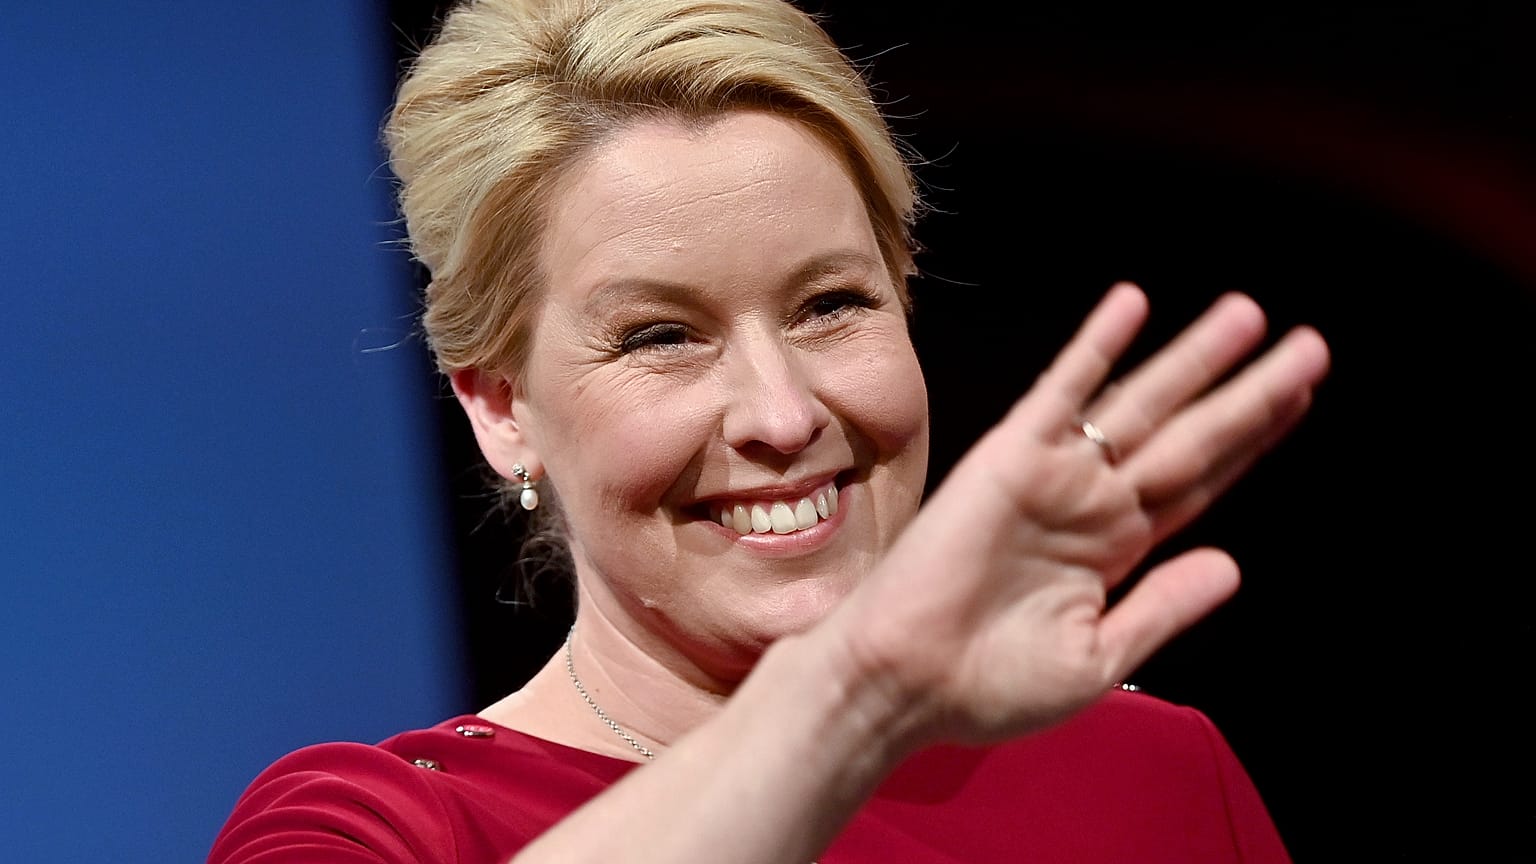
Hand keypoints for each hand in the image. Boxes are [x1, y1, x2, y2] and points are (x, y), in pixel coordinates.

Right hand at [830, 282, 1330, 746]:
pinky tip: (1133, 304)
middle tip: (1312, 345)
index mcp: (1116, 552)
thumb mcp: (1098, 658)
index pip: (1200, 483)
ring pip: (1140, 404)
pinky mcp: (1010, 458)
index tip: (1299, 398)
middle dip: (1250, 393)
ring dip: (1193, 360)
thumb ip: (1164, 607)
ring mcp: (1055, 476)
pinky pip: (1060, 391)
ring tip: (1249, 314)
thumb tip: (1233, 565)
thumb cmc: (988, 686)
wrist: (903, 681)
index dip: (1252, 441)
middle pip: (1190, 437)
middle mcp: (1094, 504)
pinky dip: (1096, 347)